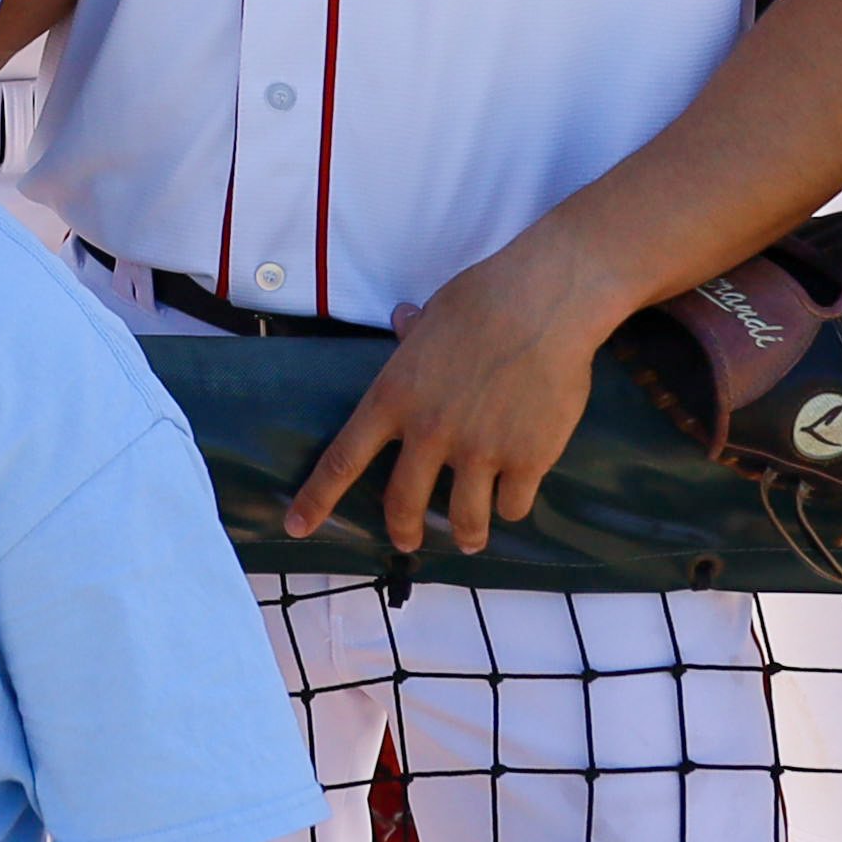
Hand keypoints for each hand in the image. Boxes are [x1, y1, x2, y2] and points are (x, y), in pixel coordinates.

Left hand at [282, 221, 631, 555]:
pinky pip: (513, 504)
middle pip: (402, 504)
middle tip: (407, 542)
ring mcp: (479, 451)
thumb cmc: (485, 299)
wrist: (545, 303)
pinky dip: (511, 505)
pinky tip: (513, 499)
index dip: (317, 500)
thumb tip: (402, 319)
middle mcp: (429, 433)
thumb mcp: (433, 316)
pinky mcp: (527, 460)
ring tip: (470, 540)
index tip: (296, 526)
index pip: (343, 460)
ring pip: (465, 520)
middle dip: (402, 531)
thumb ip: (413, 335)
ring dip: (466, 535)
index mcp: (393, 399)